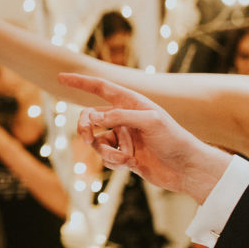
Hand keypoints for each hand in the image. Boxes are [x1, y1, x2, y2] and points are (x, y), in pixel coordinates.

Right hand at [58, 72, 231, 203]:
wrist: (187, 169)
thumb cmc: (174, 139)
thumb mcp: (150, 122)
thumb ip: (119, 116)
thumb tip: (93, 116)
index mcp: (130, 103)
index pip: (100, 87)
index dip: (80, 82)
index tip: (61, 77)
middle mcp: (123, 118)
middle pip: (89, 117)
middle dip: (84, 127)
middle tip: (86, 136)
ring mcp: (123, 137)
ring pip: (96, 141)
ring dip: (105, 150)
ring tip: (123, 158)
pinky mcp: (124, 156)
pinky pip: (106, 157)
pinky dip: (114, 162)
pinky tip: (131, 166)